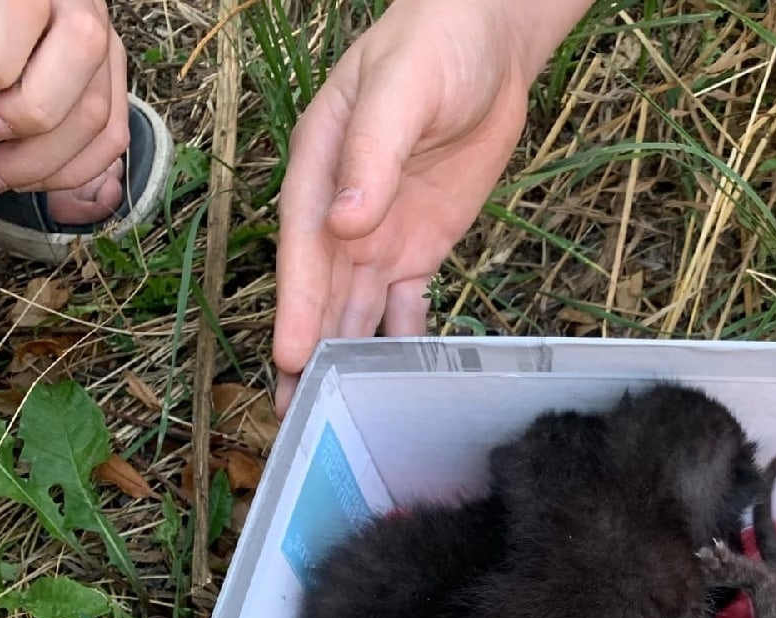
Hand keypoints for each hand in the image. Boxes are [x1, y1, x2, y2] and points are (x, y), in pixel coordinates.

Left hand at [0, 0, 128, 201]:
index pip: (25, 25)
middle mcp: (86, 12)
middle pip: (76, 83)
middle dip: (24, 126)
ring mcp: (108, 49)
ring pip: (97, 122)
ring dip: (43, 163)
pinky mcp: (113, 79)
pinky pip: (111, 137)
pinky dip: (73, 170)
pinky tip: (29, 177)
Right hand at [273, 0, 590, 415]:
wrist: (486, 43)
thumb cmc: (433, 44)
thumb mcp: (401, 87)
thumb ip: (371, 152)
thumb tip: (345, 220)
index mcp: (320, 169)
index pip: (303, 247)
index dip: (297, 303)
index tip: (289, 352)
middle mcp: (341, 213)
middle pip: (320, 294)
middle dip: (307, 353)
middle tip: (293, 413)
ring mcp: (379, 236)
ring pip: (354, 311)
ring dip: (341, 361)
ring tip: (326, 415)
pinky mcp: (418, 250)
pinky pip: (405, 307)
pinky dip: (399, 343)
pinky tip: (391, 386)